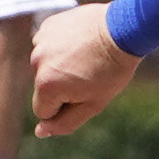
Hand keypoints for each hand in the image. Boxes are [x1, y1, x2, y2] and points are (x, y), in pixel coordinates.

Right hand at [31, 4, 141, 136]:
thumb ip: (65, 122)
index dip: (66, 107)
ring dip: (62, 66)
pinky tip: (82, 42)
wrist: (123, 30)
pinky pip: (49, 45)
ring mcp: (39, 42)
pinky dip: (62, 46)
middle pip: (44, 88)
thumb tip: (40, 132)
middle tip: (90, 74)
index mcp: (46, 85)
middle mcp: (36, 62)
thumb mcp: (93, 104)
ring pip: (46, 65)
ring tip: (87, 57)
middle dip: (63, 87)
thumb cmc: (112, 71)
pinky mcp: (46, 26)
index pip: (44, 111)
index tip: (86, 93)